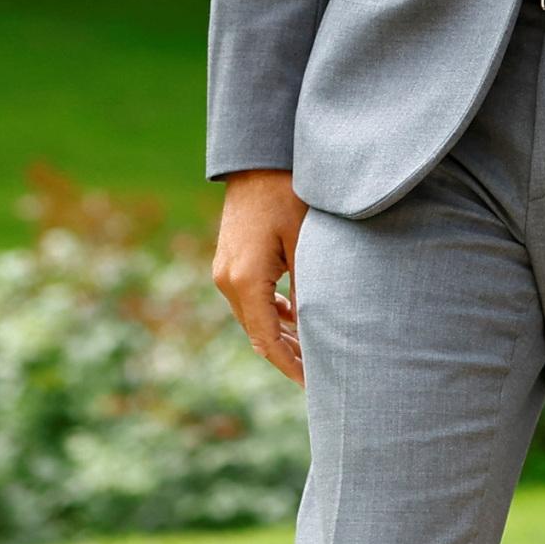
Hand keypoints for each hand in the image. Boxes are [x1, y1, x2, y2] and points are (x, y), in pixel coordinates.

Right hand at [211, 168, 309, 383]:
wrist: (258, 159)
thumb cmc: (288, 195)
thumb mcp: (306, 244)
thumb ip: (308, 289)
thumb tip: (319, 331)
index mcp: (245, 280)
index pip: (267, 340)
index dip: (290, 366)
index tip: (314, 384)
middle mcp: (227, 280)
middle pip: (257, 334)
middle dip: (286, 356)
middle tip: (320, 373)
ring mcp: (224, 271)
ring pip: (252, 318)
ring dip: (278, 334)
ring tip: (311, 351)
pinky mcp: (229, 261)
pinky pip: (248, 298)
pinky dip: (270, 312)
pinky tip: (292, 316)